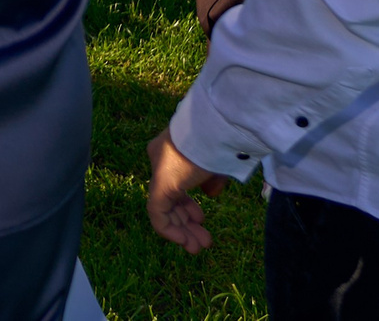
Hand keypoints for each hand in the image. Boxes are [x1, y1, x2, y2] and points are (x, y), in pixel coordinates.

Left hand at [145, 131, 228, 253]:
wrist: (215, 130)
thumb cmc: (221, 142)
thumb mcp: (217, 163)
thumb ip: (211, 178)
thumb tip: (209, 193)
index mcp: (172, 155)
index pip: (175, 187)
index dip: (187, 207)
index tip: (201, 219)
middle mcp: (161, 163)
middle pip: (170, 200)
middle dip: (185, 223)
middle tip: (202, 242)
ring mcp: (159, 174)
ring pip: (164, 209)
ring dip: (180, 232)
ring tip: (197, 248)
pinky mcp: (159, 185)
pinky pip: (157, 213)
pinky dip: (168, 230)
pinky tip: (183, 241)